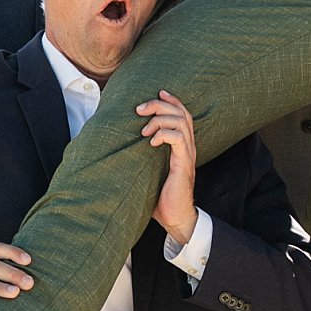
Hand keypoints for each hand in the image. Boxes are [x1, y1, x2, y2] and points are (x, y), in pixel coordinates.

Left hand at [139, 91, 199, 243]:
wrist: (176, 218)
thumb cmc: (162, 197)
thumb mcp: (150, 171)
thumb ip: (144, 157)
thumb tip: (122, 148)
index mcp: (183, 146)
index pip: (183, 114)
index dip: (172, 100)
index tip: (158, 92)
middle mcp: (188, 147)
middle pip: (182, 112)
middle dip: (160, 104)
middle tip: (140, 109)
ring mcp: (187, 154)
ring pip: (181, 121)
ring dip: (160, 119)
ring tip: (144, 130)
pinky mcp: (183, 164)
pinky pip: (179, 139)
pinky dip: (164, 134)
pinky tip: (151, 142)